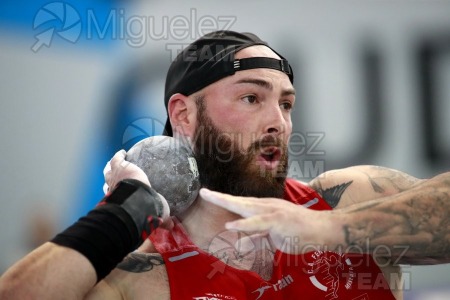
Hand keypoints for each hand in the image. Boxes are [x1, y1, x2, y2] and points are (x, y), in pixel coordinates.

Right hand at [104, 150, 169, 217]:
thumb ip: (163, 220)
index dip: (117, 193)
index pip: (117, 196)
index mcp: (121, 200)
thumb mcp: (156, 214)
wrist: (137, 199)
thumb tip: (171, 227)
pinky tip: (123, 152)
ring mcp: (115, 177)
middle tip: (115, 177)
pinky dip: (119, 155)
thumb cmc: (144, 209)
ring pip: (108, 171)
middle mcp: (114, 189)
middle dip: (111, 180)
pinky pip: (117, 158)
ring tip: (115, 164)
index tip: (120, 191)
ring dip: (111, 168)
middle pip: (109, 183)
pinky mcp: (119, 167)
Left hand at [200, 188, 342, 253]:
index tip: (208, 195)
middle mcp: (266, 206)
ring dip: (227, 202)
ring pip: (246, 206)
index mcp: (263, 209)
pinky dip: (244, 223)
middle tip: (202, 191)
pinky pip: (259, 222)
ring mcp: (272, 211)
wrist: (323, 230)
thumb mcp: (272, 238)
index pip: (239, 204)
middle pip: (238, 201)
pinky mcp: (279, 219)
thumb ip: (255, 239)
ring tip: (210, 197)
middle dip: (219, 196)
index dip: (223, 200)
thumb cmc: (300, 232)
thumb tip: (238, 245)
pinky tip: (231, 224)